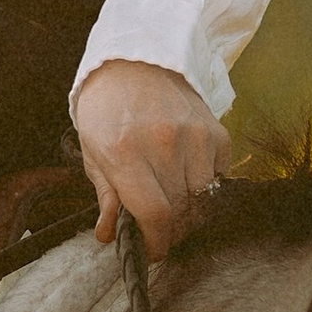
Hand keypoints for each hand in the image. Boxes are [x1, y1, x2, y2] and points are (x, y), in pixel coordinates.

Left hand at [75, 59, 230, 261]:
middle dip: (169, 232)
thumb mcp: (92, 150)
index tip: (152, 251)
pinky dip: (205, 189)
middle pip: (180, 212)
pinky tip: (186, 180)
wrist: (134, 61)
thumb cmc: (107, 109)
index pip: (154, 213)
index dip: (156, 242)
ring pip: (203, 199)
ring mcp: (195, 136)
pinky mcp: (217, 132)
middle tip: (158, 233)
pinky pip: (218, 178)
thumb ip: (106, 195)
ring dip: (189, 214)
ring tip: (173, 209)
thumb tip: (108, 235)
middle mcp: (164, 143)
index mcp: (124, 151)